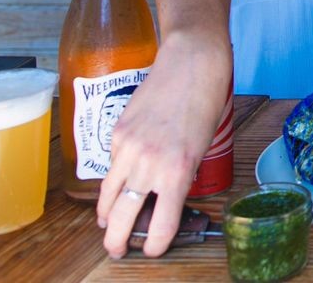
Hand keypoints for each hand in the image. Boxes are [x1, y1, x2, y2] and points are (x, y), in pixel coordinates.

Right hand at [96, 35, 229, 258]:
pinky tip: (119, 183)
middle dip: (118, 241)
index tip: (154, 249)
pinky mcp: (117, 133)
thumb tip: (164, 199)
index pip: (161, 225)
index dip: (156, 245)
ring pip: (108, 197)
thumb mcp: (202, 147)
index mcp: (177, 172)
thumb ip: (181, 176)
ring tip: (109, 226)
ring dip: (107, 216)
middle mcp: (149, 164)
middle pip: (122, 219)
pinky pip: (111, 166)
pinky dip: (113, 179)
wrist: (191, 62)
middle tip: (119, 249)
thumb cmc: (206, 102)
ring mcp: (128, 149)